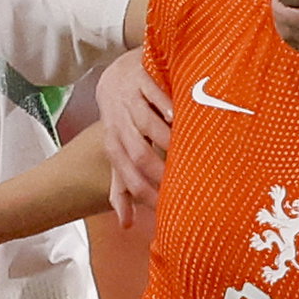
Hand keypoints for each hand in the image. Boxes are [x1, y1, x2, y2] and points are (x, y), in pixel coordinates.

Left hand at [98, 53, 172, 227]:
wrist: (113, 75)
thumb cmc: (123, 120)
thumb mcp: (120, 151)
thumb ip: (123, 186)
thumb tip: (125, 224)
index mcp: (115, 145)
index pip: (127, 176)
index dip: (145, 194)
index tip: (166, 208)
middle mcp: (120, 124)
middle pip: (136, 152)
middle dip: (157, 170)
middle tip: (182, 183)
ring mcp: (130, 100)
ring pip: (144, 123)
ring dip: (163, 138)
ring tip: (185, 152)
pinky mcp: (140, 77)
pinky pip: (151, 92)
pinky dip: (163, 104)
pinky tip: (177, 116)